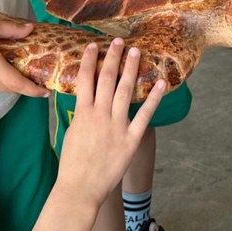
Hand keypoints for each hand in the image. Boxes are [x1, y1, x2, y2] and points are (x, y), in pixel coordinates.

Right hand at [54, 39, 165, 205]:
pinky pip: (144, 115)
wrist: (80, 189)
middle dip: (113, 58)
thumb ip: (80, 114)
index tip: (93, 45)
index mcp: (82, 113)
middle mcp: (100, 116)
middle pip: (107, 79)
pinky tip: (160, 82)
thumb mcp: (71, 133)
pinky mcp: (131, 139)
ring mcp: (116, 127)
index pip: (85, 79)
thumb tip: (85, 98)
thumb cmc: (72, 163)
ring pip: (125, 91)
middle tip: (119, 41)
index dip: (89, 60)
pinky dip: (153, 98)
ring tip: (136, 51)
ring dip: (131, 69)